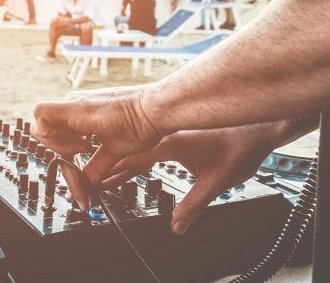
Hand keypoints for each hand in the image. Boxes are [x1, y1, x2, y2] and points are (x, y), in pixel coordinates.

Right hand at [32, 84, 162, 209]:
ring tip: (88, 148)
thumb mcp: (116, 151)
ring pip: (56, 122)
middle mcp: (75, 102)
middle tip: (82, 155)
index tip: (78, 153)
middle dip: (59, 146)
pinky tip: (91, 140)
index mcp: (76, 110)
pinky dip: (75, 133)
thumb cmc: (141, 122)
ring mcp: (81, 101)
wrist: (158, 106)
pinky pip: (69, 118)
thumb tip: (85, 188)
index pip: (39, 116)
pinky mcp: (90, 103)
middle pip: (45, 125)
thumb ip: (94, 170)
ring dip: (67, 140)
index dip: (52, 141)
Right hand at [98, 123, 283, 234]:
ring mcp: (170, 131)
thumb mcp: (216, 182)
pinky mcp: (177, 133)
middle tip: (93, 180)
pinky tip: (132, 166)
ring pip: (137, 147)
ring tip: (106, 175)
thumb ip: (193, 206)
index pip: (130, 157)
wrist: (258, 125)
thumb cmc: (240, 146)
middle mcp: (165, 134)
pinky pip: (149, 145)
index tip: (95, 180)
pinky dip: (137, 157)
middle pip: (128, 150)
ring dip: (122, 161)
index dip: (111, 171)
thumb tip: (177, 227)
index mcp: (169, 143)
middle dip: (109, 166)